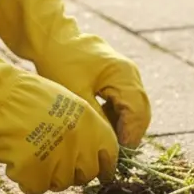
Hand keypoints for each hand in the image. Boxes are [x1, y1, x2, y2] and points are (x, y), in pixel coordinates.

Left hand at [0, 0, 150, 147]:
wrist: (52, 38)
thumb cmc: (60, 63)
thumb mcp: (76, 95)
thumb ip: (97, 119)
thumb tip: (109, 144)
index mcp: (124, 74)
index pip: (137, 112)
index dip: (130, 136)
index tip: (118, 155)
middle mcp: (131, 74)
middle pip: (141, 112)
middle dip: (130, 134)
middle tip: (116, 155)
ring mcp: (127, 75)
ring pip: (135, 108)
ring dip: (125, 126)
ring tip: (109, 145)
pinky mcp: (119, 78)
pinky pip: (126, 102)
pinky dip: (119, 117)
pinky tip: (104, 128)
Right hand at [0, 15, 120, 193]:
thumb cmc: (22, 96)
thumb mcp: (65, 103)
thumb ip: (83, 129)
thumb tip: (92, 157)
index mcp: (89, 120)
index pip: (110, 154)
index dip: (102, 166)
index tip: (96, 173)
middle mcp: (79, 138)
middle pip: (86, 174)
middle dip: (71, 173)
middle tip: (52, 164)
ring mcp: (58, 153)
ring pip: (61, 183)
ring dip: (46, 176)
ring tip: (29, 155)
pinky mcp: (34, 166)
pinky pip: (36, 187)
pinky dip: (25, 179)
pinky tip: (15, 162)